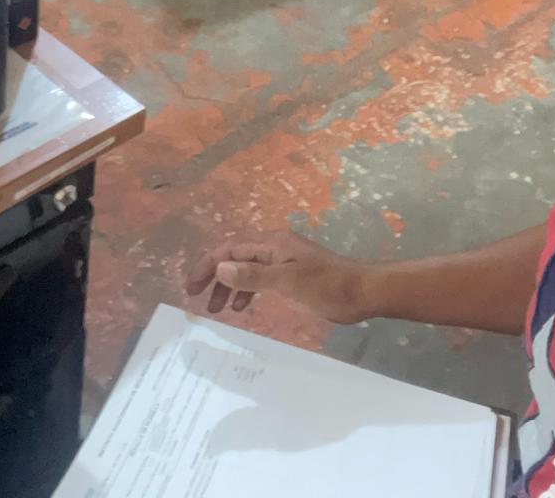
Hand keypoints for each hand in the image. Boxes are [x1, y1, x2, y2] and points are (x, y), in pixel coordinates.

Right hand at [186, 230, 372, 324]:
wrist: (362, 291)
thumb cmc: (326, 285)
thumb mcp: (287, 281)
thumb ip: (253, 275)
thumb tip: (220, 267)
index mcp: (272, 244)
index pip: (230, 249)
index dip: (208, 265)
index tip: (192, 287)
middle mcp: (275, 248)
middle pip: (235, 257)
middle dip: (215, 276)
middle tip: (200, 300)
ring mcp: (284, 261)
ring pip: (247, 269)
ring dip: (230, 286)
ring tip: (219, 310)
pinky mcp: (292, 275)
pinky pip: (260, 279)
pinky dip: (247, 291)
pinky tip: (243, 307)